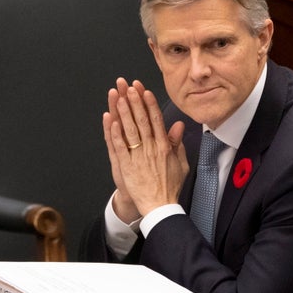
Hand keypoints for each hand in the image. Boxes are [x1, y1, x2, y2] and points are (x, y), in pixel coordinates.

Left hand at [103, 78, 187, 220]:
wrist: (160, 207)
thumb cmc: (170, 187)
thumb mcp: (181, 164)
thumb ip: (178, 143)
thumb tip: (178, 126)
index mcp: (164, 147)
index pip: (156, 120)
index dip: (149, 104)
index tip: (144, 90)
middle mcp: (151, 149)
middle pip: (141, 120)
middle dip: (135, 101)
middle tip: (128, 86)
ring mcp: (138, 157)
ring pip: (130, 129)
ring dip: (124, 111)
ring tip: (119, 96)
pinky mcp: (126, 166)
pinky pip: (119, 146)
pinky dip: (115, 133)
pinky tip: (111, 120)